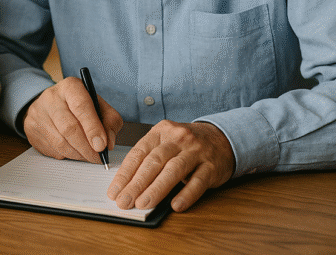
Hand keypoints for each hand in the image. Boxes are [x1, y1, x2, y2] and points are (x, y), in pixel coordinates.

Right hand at [22, 76, 122, 163]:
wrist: (50, 104)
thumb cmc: (79, 106)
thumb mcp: (99, 106)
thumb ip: (110, 121)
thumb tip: (108, 144)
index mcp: (70, 87)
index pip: (81, 106)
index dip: (93, 128)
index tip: (102, 146)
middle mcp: (51, 97)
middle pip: (69, 128)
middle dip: (86, 148)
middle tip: (98, 157)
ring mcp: (38, 114)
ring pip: (60, 142)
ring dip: (78, 154)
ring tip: (88, 156)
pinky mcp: (31, 129)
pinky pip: (52, 149)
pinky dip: (67, 155)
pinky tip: (74, 151)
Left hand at [107, 120, 234, 212]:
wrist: (221, 138)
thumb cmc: (185, 145)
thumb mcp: (165, 142)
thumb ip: (148, 158)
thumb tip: (126, 185)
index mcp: (161, 131)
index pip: (138, 153)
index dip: (125, 174)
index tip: (114, 192)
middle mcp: (178, 139)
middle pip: (154, 162)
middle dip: (136, 184)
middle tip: (124, 201)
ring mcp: (196, 151)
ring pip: (173, 170)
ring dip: (156, 189)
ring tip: (143, 204)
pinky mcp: (212, 166)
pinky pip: (198, 181)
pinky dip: (186, 194)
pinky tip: (175, 205)